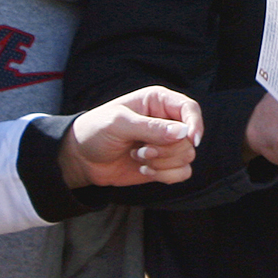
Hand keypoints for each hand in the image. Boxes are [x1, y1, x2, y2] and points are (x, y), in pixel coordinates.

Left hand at [60, 87, 203, 187]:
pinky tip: (144, 170)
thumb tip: (183, 133)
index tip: (190, 140)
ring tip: (137, 157)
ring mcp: (166, 144)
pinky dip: (165, 175)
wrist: (82, 159)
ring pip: (187, 157)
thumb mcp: (119, 124)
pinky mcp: (164, 164)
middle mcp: (166, 121)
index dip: (195, 124)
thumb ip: (150, 127)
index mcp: (158, 102)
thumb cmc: (96, 131)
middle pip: (189, 138)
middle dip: (166, 150)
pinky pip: (182, 173)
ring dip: (161, 163)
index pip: (190, 109)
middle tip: (141, 150)